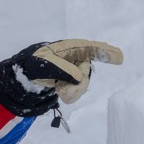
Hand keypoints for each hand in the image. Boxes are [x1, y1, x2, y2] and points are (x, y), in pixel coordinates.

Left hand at [0, 39, 123, 115]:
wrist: (24, 75)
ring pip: (83, 85)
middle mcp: (76, 58)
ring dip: (71, 91)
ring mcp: (75, 70)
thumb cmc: (32, 64)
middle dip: (77, 84)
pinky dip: (69, 95)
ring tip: (57, 89)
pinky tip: (59, 91)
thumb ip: (62, 69)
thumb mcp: (43, 65)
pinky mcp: (72, 82)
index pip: (91, 48)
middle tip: (60, 87)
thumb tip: (80, 77)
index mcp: (70, 48)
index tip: (119, 58)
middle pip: (87, 72)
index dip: (105, 52)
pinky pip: (78, 92)